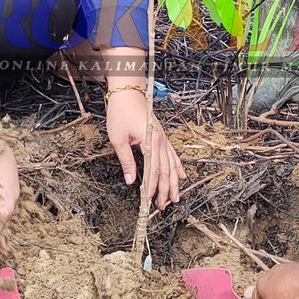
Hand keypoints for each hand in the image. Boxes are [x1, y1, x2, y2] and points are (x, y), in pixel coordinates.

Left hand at [105, 88, 183, 209]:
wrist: (128, 92)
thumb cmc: (120, 112)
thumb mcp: (118, 138)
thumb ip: (126, 161)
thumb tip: (131, 180)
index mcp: (150, 141)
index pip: (153, 171)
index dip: (152, 188)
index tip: (149, 202)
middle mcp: (161, 141)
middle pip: (165, 171)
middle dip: (165, 190)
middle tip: (163, 206)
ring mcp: (164, 138)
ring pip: (172, 165)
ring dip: (173, 183)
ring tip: (175, 198)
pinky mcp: (162, 136)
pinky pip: (173, 155)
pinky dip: (177, 167)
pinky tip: (181, 177)